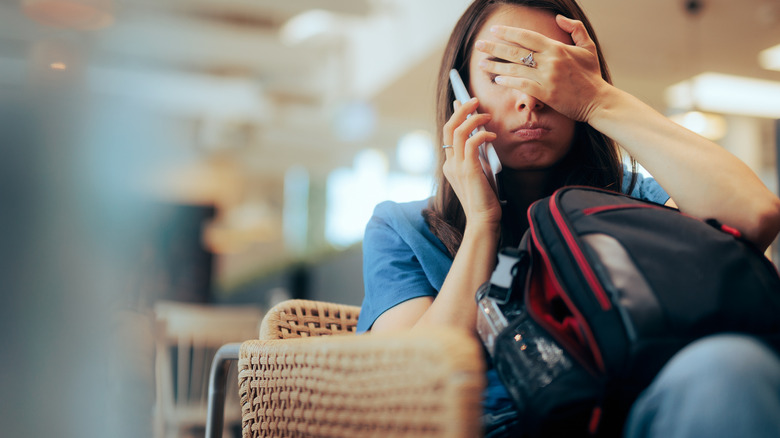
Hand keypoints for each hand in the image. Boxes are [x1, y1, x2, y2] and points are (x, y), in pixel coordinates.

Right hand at [442, 97, 501, 226]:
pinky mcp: (468, 170)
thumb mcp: (479, 173)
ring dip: (473, 119)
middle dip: (461, 110)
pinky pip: (472, 143)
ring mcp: (457, 167)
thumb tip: (483, 137)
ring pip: (458, 132)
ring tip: (486, 115)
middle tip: (474, 100)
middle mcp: (450, 164)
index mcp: (450, 165)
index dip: (455, 116)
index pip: (448, 134)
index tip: (462, 102)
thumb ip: (477, 156)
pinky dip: (483, 135)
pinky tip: (492, 136)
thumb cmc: (485, 199)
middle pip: (449, 128)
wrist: (483, 220)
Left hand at [475, 15, 608, 122]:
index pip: (527, 37)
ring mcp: (546, 77)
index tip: (494, 30)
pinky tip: (498, 80)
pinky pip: (522, 85)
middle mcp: (550, 60)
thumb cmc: (592, 75)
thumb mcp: (588, 47)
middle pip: (516, 51)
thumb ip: (575, 29)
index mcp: (557, 47)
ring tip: (481, 64)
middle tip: (479, 45)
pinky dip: (509, 82)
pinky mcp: (545, 93)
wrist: (598, 101)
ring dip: (495, 66)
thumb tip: (559, 18)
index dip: (509, 33)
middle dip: (494, 47)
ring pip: (515, 69)